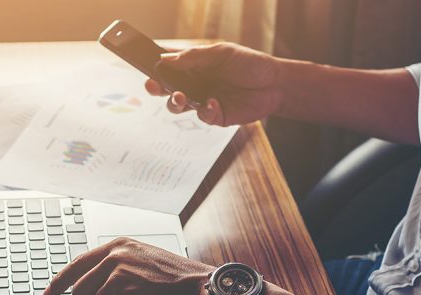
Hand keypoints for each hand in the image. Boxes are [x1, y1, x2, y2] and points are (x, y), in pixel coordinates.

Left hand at [43, 237, 212, 294]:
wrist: (202, 289)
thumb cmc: (178, 279)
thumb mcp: (143, 259)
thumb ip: (116, 265)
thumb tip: (90, 284)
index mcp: (117, 246)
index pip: (76, 264)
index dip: (59, 282)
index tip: (49, 293)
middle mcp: (114, 257)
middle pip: (80, 293)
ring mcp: (118, 276)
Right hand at [146, 42, 282, 125]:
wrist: (275, 84)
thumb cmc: (249, 64)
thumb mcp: (221, 53)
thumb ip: (194, 57)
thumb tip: (166, 59)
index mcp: (194, 66)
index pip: (168, 65)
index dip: (155, 66)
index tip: (145, 65)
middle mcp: (195, 84)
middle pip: (166, 88)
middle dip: (156, 88)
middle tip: (153, 86)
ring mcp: (203, 100)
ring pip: (178, 105)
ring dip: (175, 102)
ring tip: (180, 97)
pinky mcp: (215, 115)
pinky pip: (202, 116)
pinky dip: (205, 110)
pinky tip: (213, 102)